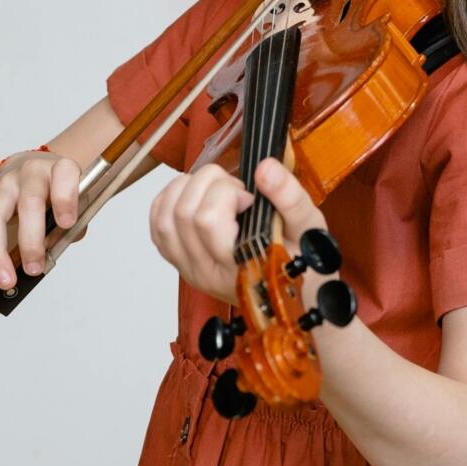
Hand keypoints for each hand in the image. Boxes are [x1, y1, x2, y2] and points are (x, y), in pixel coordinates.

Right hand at [0, 149, 81, 290]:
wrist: (35, 170)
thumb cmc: (58, 191)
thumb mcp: (75, 203)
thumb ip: (67, 229)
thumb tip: (46, 257)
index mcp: (56, 170)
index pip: (63, 175)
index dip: (65, 198)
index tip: (67, 224)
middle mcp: (28, 174)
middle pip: (27, 203)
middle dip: (30, 240)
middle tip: (34, 269)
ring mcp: (2, 187)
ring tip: (5, 281)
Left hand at [148, 156, 331, 306]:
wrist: (292, 297)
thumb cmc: (301, 263)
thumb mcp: (309, 228)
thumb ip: (289, 197)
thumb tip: (265, 168)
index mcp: (238, 267)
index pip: (207, 220)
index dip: (225, 193)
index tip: (248, 197)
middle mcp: (207, 272)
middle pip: (183, 213)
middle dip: (208, 184)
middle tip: (235, 192)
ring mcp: (188, 269)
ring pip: (164, 218)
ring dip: (186, 189)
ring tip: (214, 191)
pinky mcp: (179, 262)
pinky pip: (157, 226)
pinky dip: (168, 202)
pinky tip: (193, 197)